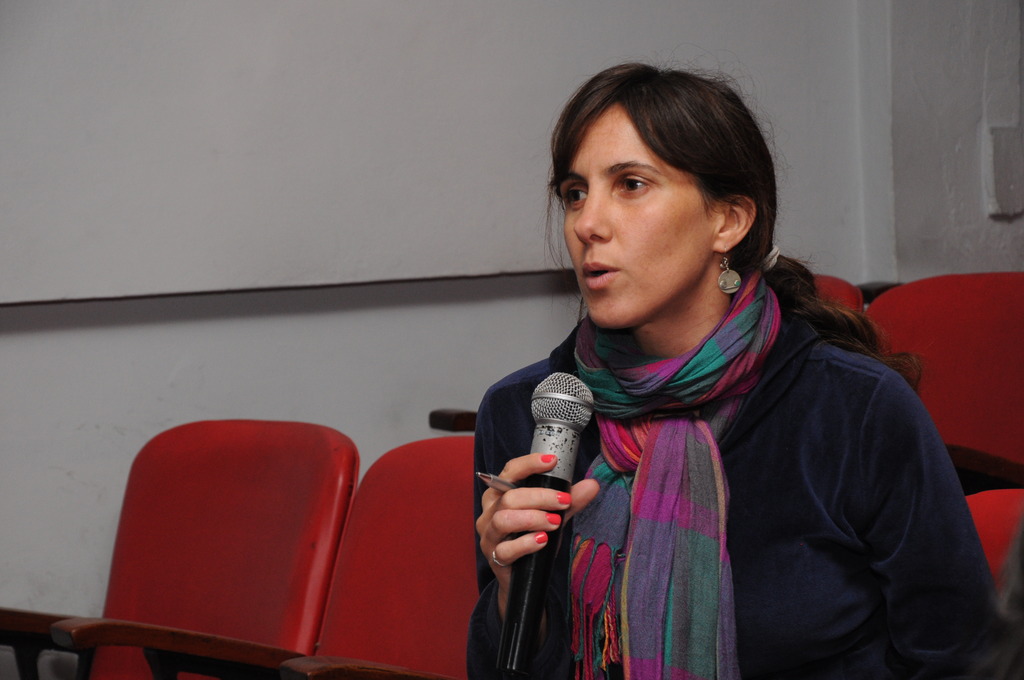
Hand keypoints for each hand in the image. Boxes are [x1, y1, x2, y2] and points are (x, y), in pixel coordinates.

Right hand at [476, 452, 599, 618]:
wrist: (523, 576)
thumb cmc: (533, 537)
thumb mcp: (553, 516)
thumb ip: (570, 502)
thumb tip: (592, 485)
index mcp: (500, 494)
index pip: (510, 471)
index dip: (529, 464)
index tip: (552, 462)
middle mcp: (490, 511)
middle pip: (509, 497)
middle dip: (540, 497)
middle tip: (564, 502)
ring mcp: (489, 535)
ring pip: (503, 520)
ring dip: (532, 519)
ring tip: (555, 523)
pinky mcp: (494, 557)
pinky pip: (505, 549)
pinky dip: (525, 543)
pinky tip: (542, 541)